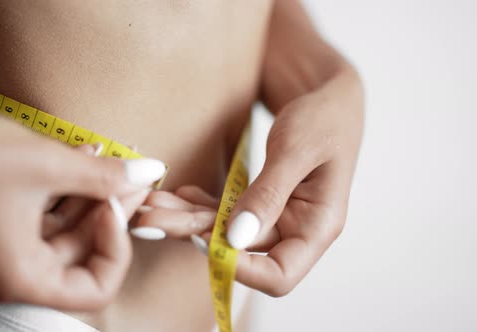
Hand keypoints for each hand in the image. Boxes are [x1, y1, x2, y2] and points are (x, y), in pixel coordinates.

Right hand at [0, 99, 166, 309]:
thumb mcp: (47, 165)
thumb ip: (105, 176)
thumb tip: (147, 172)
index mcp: (19, 278)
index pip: (94, 288)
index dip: (117, 248)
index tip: (116, 206)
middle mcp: (9, 274)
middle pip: (80, 254)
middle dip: (109, 209)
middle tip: (131, 175)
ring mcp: (1, 252)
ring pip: (64, 232)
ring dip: (90, 194)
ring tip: (111, 159)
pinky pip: (43, 217)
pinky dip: (65, 191)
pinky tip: (83, 157)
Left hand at [134, 64, 362, 295]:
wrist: (326, 94)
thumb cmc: (324, 117)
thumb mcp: (296, 149)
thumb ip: (268, 194)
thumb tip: (236, 239)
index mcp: (318, 226)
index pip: (279, 275)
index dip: (239, 269)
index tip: (202, 239)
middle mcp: (296, 229)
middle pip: (242, 252)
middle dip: (194, 235)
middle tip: (151, 218)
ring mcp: (276, 216)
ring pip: (225, 231)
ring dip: (188, 219)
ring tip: (152, 203)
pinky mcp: (260, 201)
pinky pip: (225, 211)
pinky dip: (200, 203)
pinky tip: (179, 193)